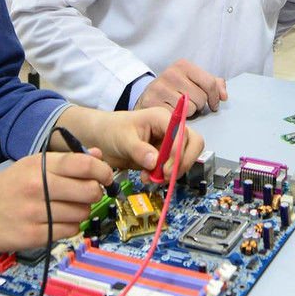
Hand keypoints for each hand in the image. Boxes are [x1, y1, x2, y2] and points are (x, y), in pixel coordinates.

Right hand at [0, 149, 113, 255]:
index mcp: (36, 165)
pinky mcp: (33, 235)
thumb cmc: (1, 189)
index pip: (84, 164)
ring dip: (81, 212)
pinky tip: (57, 222)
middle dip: (95, 193)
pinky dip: (69, 228)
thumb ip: (63, 161)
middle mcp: (37, 186)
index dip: (102, 170)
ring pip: (82, 213)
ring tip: (67, 209)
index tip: (105, 176)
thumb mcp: (28, 167)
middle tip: (87, 195)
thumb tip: (96, 155)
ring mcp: (35, 212)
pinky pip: (68, 231)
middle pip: (89, 190)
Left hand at [54, 106, 205, 184]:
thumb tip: (154, 161)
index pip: (182, 132)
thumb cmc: (111, 130)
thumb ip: (139, 150)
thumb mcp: (123, 139)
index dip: (178, 151)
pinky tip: (148, 177)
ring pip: (185, 158)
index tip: (166, 168)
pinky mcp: (164, 156)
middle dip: (182, 162)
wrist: (102, 138)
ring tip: (152, 177)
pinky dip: (164, 176)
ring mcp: (168, 143)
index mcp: (161, 118)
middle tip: (166, 175)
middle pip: (193, 144)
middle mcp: (169, 129)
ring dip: (172, 172)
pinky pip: (173, 168)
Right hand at [135, 59, 227, 113]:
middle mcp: (171, 74)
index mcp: (183, 65)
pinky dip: (176, 118)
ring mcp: (160, 88)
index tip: (214, 104)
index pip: (209, 83)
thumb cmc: (173, 89)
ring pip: (190, 109)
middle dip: (199, 105)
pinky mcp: (153, 103)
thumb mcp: (192, 81)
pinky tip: (170, 111)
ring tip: (178, 106)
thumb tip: (223, 96)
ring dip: (188, 112)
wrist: (146, 97)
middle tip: (189, 103)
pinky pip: (176, 117)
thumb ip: (212, 84)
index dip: (215, 97)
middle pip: (201, 98)